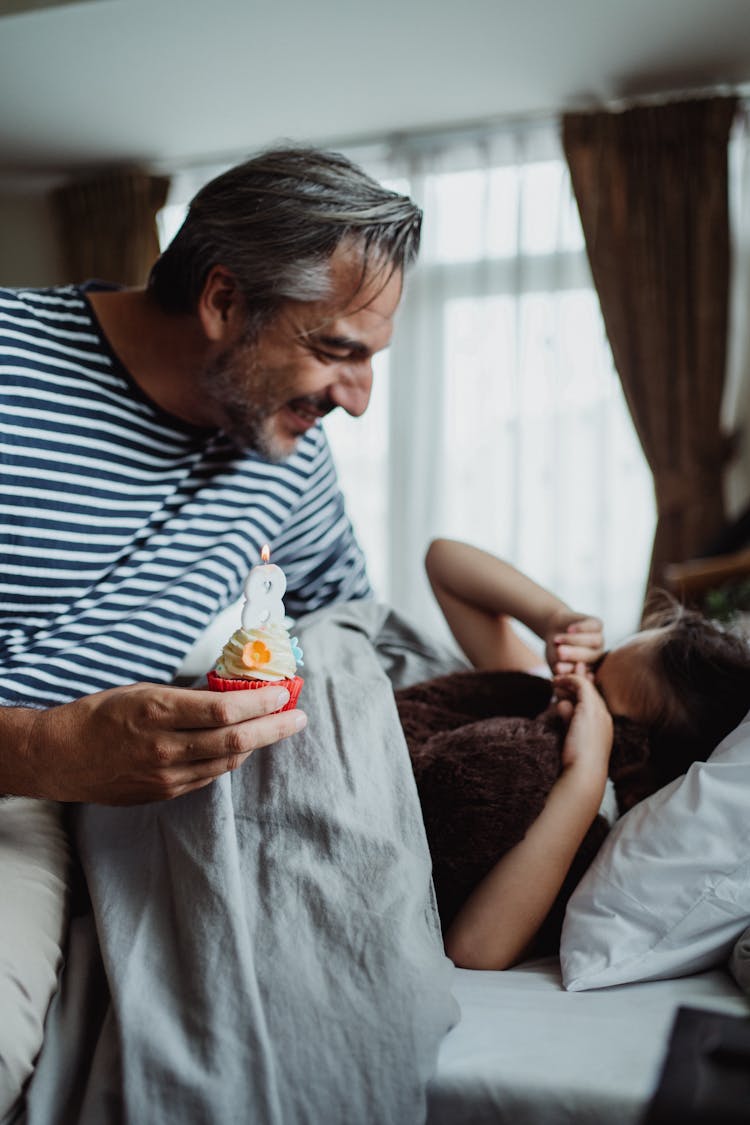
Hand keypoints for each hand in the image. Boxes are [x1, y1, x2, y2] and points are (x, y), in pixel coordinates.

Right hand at [24, 682, 306, 804]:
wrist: (62, 757)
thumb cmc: (100, 714)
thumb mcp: (143, 691)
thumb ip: (187, 695)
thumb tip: (231, 690)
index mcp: (157, 711)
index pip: (223, 710)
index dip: (260, 704)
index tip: (283, 694)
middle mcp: (164, 746)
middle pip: (234, 741)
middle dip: (273, 728)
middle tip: (298, 717)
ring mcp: (165, 775)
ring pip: (226, 762)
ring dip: (257, 745)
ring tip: (277, 728)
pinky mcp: (164, 793)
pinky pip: (209, 776)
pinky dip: (230, 760)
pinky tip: (243, 747)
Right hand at [544, 609, 603, 674]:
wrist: (554, 629)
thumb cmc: (554, 650)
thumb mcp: (554, 661)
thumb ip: (558, 669)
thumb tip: (558, 670)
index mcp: (589, 669)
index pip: (586, 673)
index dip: (574, 671)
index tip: (557, 667)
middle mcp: (597, 656)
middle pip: (592, 657)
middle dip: (574, 654)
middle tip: (559, 651)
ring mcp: (599, 640)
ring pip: (595, 641)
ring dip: (575, 640)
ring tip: (557, 639)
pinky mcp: (597, 624)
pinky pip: (594, 626)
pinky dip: (581, 628)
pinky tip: (569, 629)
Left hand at [553, 668, 612, 782]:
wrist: (584, 772)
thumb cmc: (576, 762)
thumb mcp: (571, 736)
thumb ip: (568, 719)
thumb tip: (561, 704)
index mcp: (603, 727)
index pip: (594, 703)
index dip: (583, 691)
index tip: (570, 684)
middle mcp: (605, 717)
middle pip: (592, 691)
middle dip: (580, 679)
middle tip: (568, 670)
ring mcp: (599, 711)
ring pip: (586, 685)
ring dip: (570, 679)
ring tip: (555, 678)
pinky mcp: (590, 708)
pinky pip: (579, 684)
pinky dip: (567, 679)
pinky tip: (555, 681)